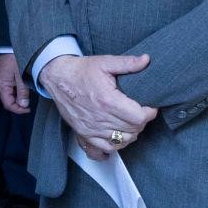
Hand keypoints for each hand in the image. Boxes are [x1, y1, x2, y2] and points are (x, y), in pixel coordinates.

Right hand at [0, 52, 30, 113]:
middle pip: (7, 101)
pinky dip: (15, 92)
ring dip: (17, 98)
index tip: (28, 109)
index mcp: (2, 86)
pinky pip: (9, 89)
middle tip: (29, 104)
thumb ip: (22, 92)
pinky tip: (23, 89)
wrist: (10, 46)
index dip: (18, 110)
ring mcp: (0, 81)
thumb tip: (23, 105)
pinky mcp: (3, 77)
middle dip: (18, 104)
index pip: (8, 104)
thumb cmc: (15, 60)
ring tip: (27, 95)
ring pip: (8, 95)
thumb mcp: (21, 76)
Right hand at [40, 53, 156, 157]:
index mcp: (108, 101)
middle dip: (141, 122)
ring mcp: (91, 128)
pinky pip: (105, 148)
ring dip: (131, 133)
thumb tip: (146, 60)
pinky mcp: (84, 133)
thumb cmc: (81, 71)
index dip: (149, 113)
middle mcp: (100, 118)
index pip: (139, 118)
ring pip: (122, 141)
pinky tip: (118, 134)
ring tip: (131, 121)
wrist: (58, 78)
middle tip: (140, 111)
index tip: (149, 106)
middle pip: (133, 130)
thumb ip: (128, 63)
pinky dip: (116, 144)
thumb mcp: (105, 62)